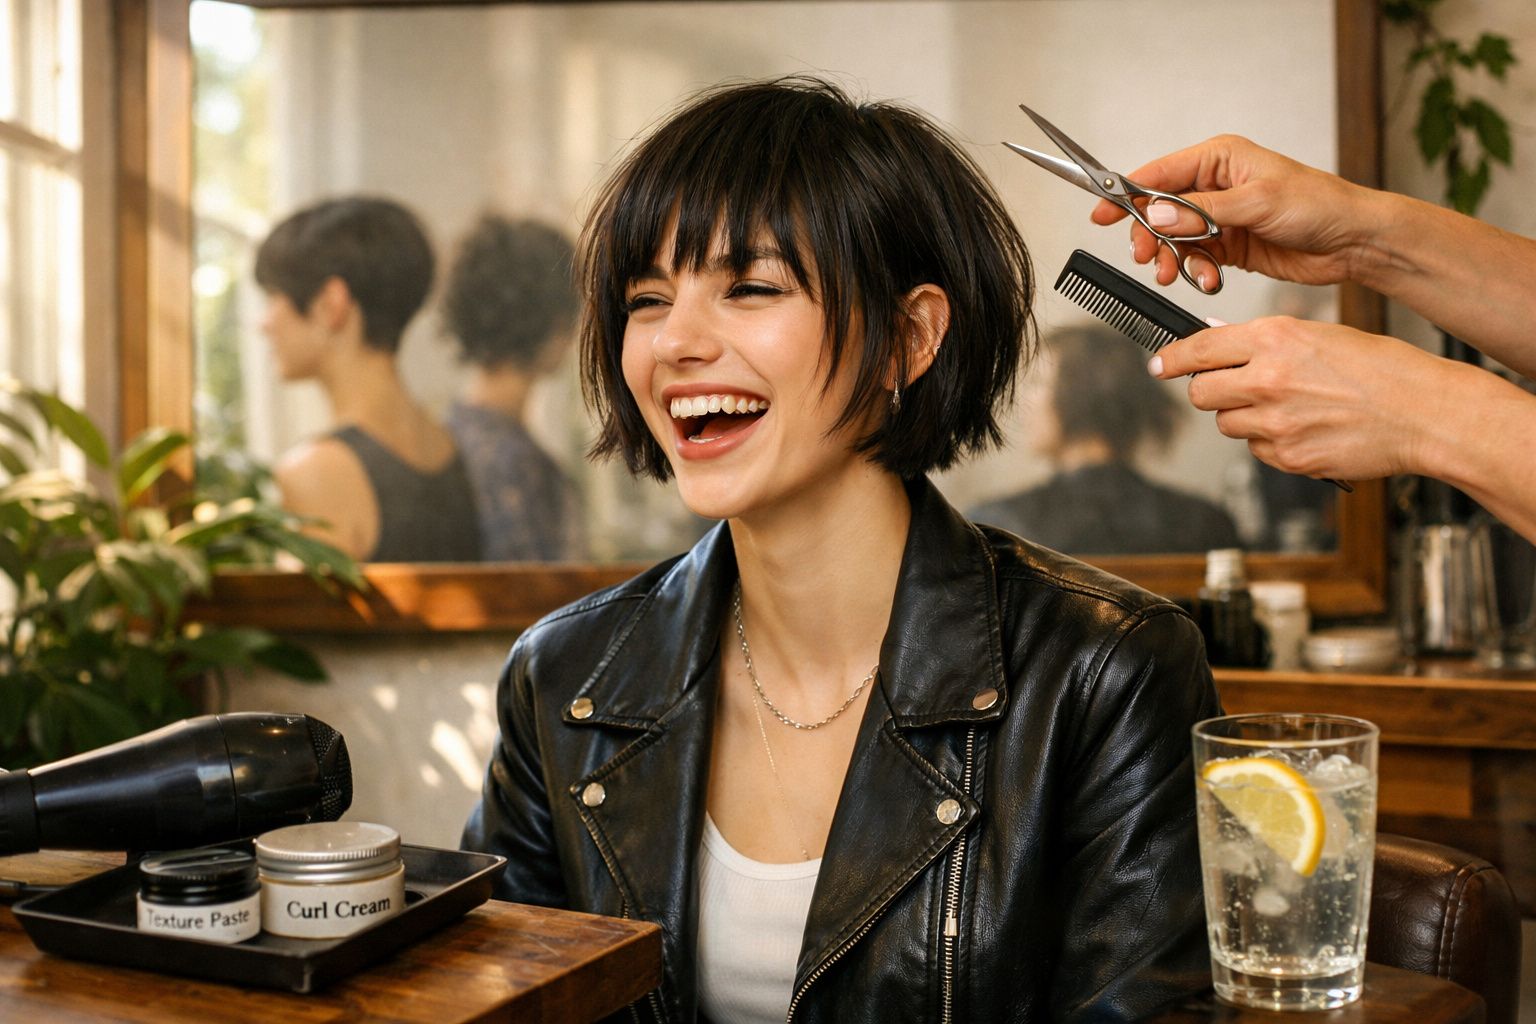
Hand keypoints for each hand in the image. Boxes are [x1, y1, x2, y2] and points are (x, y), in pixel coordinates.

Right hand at [1093, 135, 1374, 290]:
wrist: (1351, 241)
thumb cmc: (1318, 206)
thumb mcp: (1257, 203)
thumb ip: (1202, 211)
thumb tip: (1159, 213)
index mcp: (1219, 159)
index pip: (1159, 174)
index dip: (1126, 195)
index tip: (1101, 213)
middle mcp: (1214, 186)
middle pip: (1159, 212)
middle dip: (1152, 238)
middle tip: (1151, 259)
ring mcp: (1219, 218)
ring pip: (1174, 240)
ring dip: (1174, 260)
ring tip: (1181, 275)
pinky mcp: (1227, 246)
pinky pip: (1194, 260)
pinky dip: (1196, 273)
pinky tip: (1209, 279)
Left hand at [1149, 317, 1448, 480]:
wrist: (1425, 413)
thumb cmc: (1383, 371)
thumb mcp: (1320, 337)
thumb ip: (1267, 344)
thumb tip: (1223, 347)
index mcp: (1276, 339)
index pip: (1199, 349)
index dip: (1172, 359)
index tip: (1159, 365)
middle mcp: (1268, 380)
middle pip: (1201, 393)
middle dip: (1211, 391)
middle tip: (1233, 388)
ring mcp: (1276, 423)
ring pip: (1227, 424)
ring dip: (1244, 417)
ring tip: (1287, 408)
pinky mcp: (1288, 457)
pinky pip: (1257, 450)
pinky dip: (1270, 443)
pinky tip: (1305, 429)